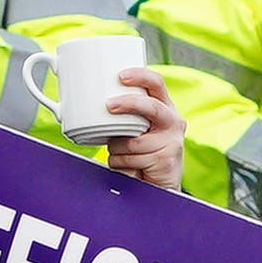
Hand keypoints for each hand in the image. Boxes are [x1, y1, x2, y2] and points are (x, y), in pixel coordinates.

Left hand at [101, 64, 187, 192]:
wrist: (158, 186)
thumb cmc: (142, 154)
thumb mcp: (135, 130)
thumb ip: (123, 116)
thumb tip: (88, 104)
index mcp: (164, 108)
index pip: (157, 84)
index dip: (140, 76)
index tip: (121, 76)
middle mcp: (173, 122)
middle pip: (151, 106)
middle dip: (128, 103)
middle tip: (109, 106)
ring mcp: (172, 141)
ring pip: (133, 140)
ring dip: (117, 148)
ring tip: (120, 153)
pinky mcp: (166, 159)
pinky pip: (132, 158)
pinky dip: (120, 163)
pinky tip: (127, 166)